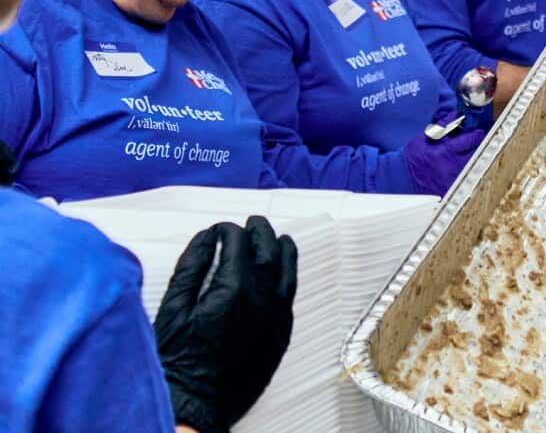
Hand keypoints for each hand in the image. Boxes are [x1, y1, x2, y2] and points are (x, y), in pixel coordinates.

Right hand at [155, 216, 297, 432]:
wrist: (195, 404)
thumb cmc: (178, 363)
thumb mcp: (173, 308)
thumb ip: (192, 267)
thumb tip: (206, 238)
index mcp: (233, 288)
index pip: (237, 242)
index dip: (226, 230)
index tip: (219, 230)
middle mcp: (262, 298)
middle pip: (268, 250)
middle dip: (259, 232)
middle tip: (252, 223)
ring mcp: (276, 317)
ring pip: (288, 271)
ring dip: (283, 250)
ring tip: (278, 238)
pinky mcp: (281, 334)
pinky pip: (290, 296)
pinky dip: (287, 278)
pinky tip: (282, 272)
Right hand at [404, 129, 484, 195]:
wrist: (401, 178)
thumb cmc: (411, 157)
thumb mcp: (423, 139)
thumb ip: (441, 127)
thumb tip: (454, 115)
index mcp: (444, 152)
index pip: (468, 141)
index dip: (476, 135)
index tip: (479, 132)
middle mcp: (451, 167)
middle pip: (475, 155)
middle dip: (478, 147)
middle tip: (476, 143)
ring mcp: (452, 179)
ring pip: (472, 167)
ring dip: (473, 159)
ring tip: (468, 154)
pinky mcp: (451, 188)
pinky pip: (464, 178)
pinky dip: (466, 171)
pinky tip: (460, 167)